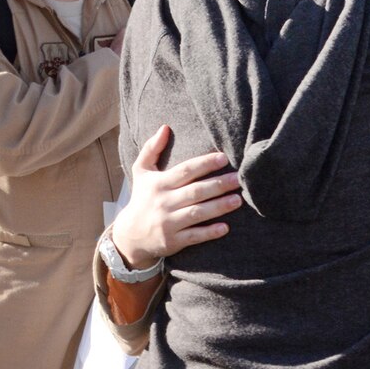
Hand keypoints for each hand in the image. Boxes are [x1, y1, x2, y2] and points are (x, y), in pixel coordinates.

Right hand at [114, 125, 240, 268]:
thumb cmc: (142, 199)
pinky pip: (194, 236)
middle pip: (195, 191)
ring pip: (197, 213)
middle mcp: (164, 202)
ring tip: (238, 200)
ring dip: (219, 207)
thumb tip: (165, 127)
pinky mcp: (173, 241)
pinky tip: (225, 227)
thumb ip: (152, 149)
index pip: (185, 170)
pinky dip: (209, 232)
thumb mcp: (141, 172)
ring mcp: (168, 223)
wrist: (130, 235)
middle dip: (218, 185)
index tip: (223, 158)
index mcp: (159, 183)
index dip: (204, 164)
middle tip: (238, 179)